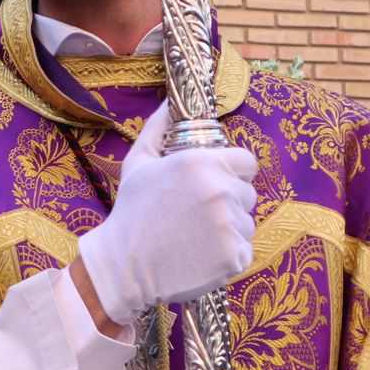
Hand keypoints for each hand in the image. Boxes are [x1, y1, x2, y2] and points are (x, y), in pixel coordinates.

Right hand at [76, 100, 257, 324]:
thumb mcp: (137, 164)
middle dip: (228, 204)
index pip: (247, 163)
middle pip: (248, 195)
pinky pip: (243, 251)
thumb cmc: (130, 212)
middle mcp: (220, 190)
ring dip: (227, 231)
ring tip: (192, 238)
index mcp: (201, 163)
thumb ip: (157, 130)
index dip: (232, 175)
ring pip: (246, 224)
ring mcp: (229, 225)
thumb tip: (168, 103)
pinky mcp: (234, 255)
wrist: (121, 266)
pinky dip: (226, 257)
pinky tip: (199, 256)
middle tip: (193, 218)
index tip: (211, 188)